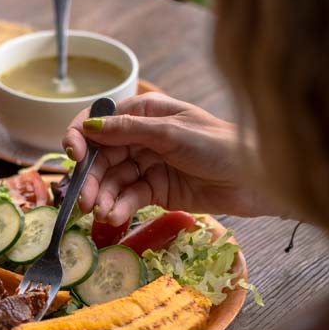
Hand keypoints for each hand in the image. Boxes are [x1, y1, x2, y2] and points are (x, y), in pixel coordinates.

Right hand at [63, 92, 276, 224]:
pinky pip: (129, 197)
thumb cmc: (219, 144)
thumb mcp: (171, 133)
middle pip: (101, 156)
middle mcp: (140, 137)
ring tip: (100, 213)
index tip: (72, 155)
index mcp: (144, 112)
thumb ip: (128, 131)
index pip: (99, 121)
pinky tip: (114, 217)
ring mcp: (147, 165)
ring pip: (112, 180)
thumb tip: (89, 127)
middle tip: (83, 200)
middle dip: (90, 178)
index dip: (80, 136)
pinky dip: (119, 207)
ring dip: (102, 197)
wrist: (255, 179)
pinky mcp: (156, 190)